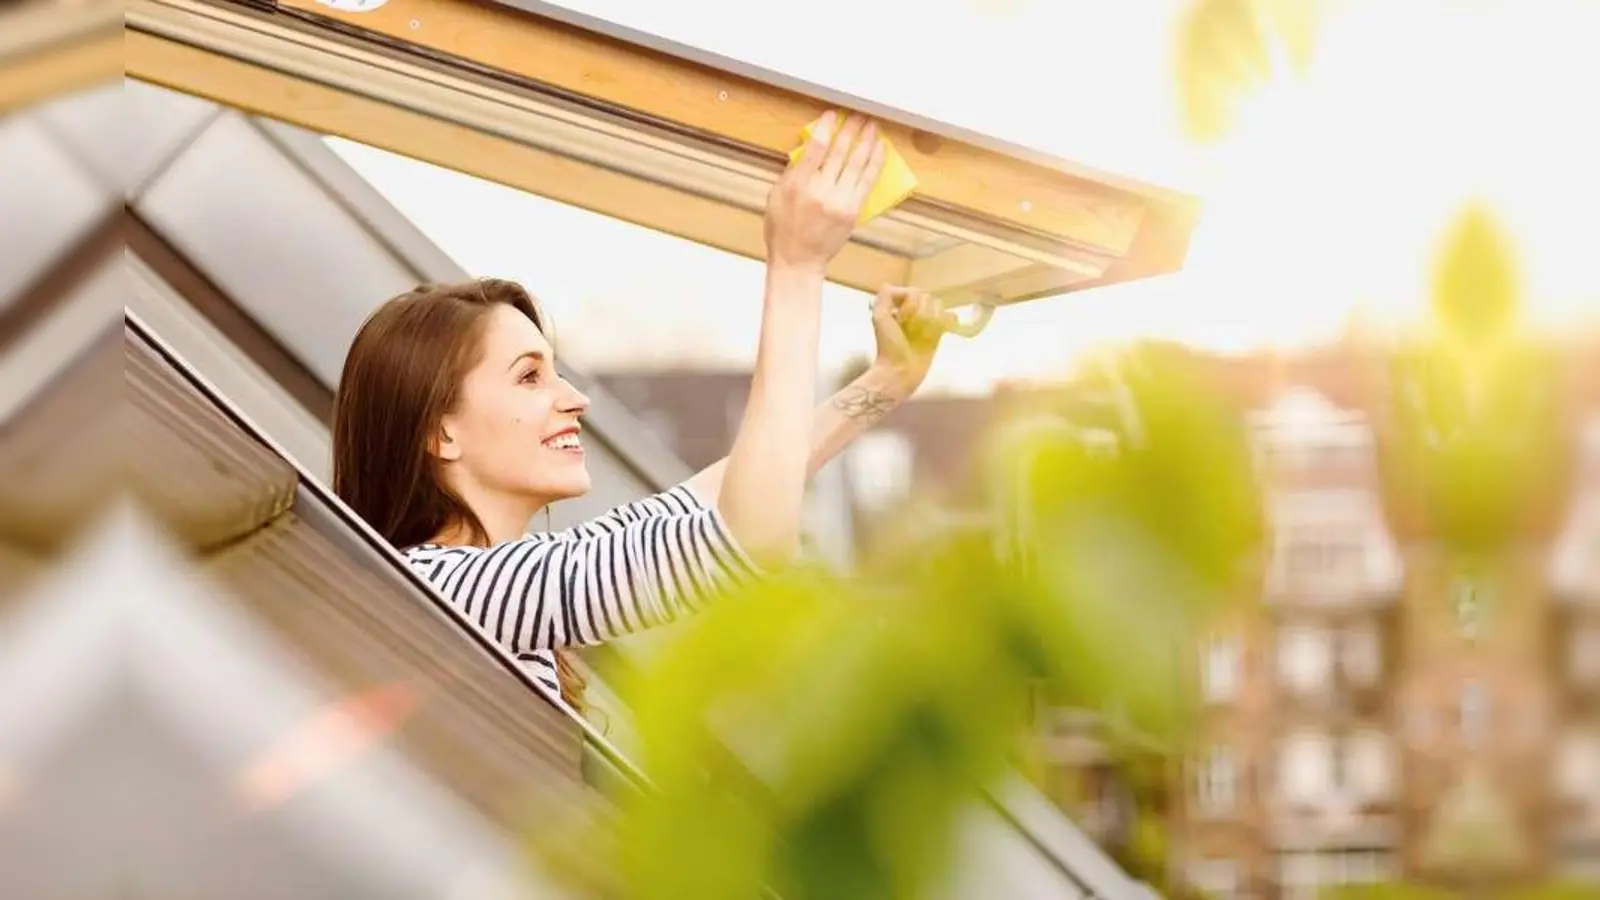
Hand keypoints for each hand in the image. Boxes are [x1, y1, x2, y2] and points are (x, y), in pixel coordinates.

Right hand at [764, 112, 886, 274]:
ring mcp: (840, 201)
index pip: (816, 147)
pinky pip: (867, 181)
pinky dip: (875, 163)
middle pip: (840, 152)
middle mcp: (820, 191)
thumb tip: (809, 147)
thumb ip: (792, 171)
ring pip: (857, 164)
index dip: (827, 127)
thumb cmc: (783, 229)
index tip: (833, 115)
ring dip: (867, 142)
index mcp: (798, 184)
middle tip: (858, 115)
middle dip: (851, 130)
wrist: (798, 260)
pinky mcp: (853, 211)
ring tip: (872, 126)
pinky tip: (880, 150)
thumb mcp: (776, 196)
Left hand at [870, 286, 954, 393]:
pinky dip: (947, 322)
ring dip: (931, 321)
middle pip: (929, 299)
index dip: (911, 304)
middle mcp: (914, 311)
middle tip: (910, 330)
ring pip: (940, 308)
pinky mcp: (938, 333)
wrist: (900, 371)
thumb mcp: (880, 317)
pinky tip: (938, 332)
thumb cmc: (888, 346)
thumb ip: (885, 296)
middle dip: (921, 314)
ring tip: (921, 336)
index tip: (900, 319)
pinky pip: (950, 318)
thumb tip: (899, 287)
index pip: (915, 292)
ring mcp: (927, 321)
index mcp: (900, 305)